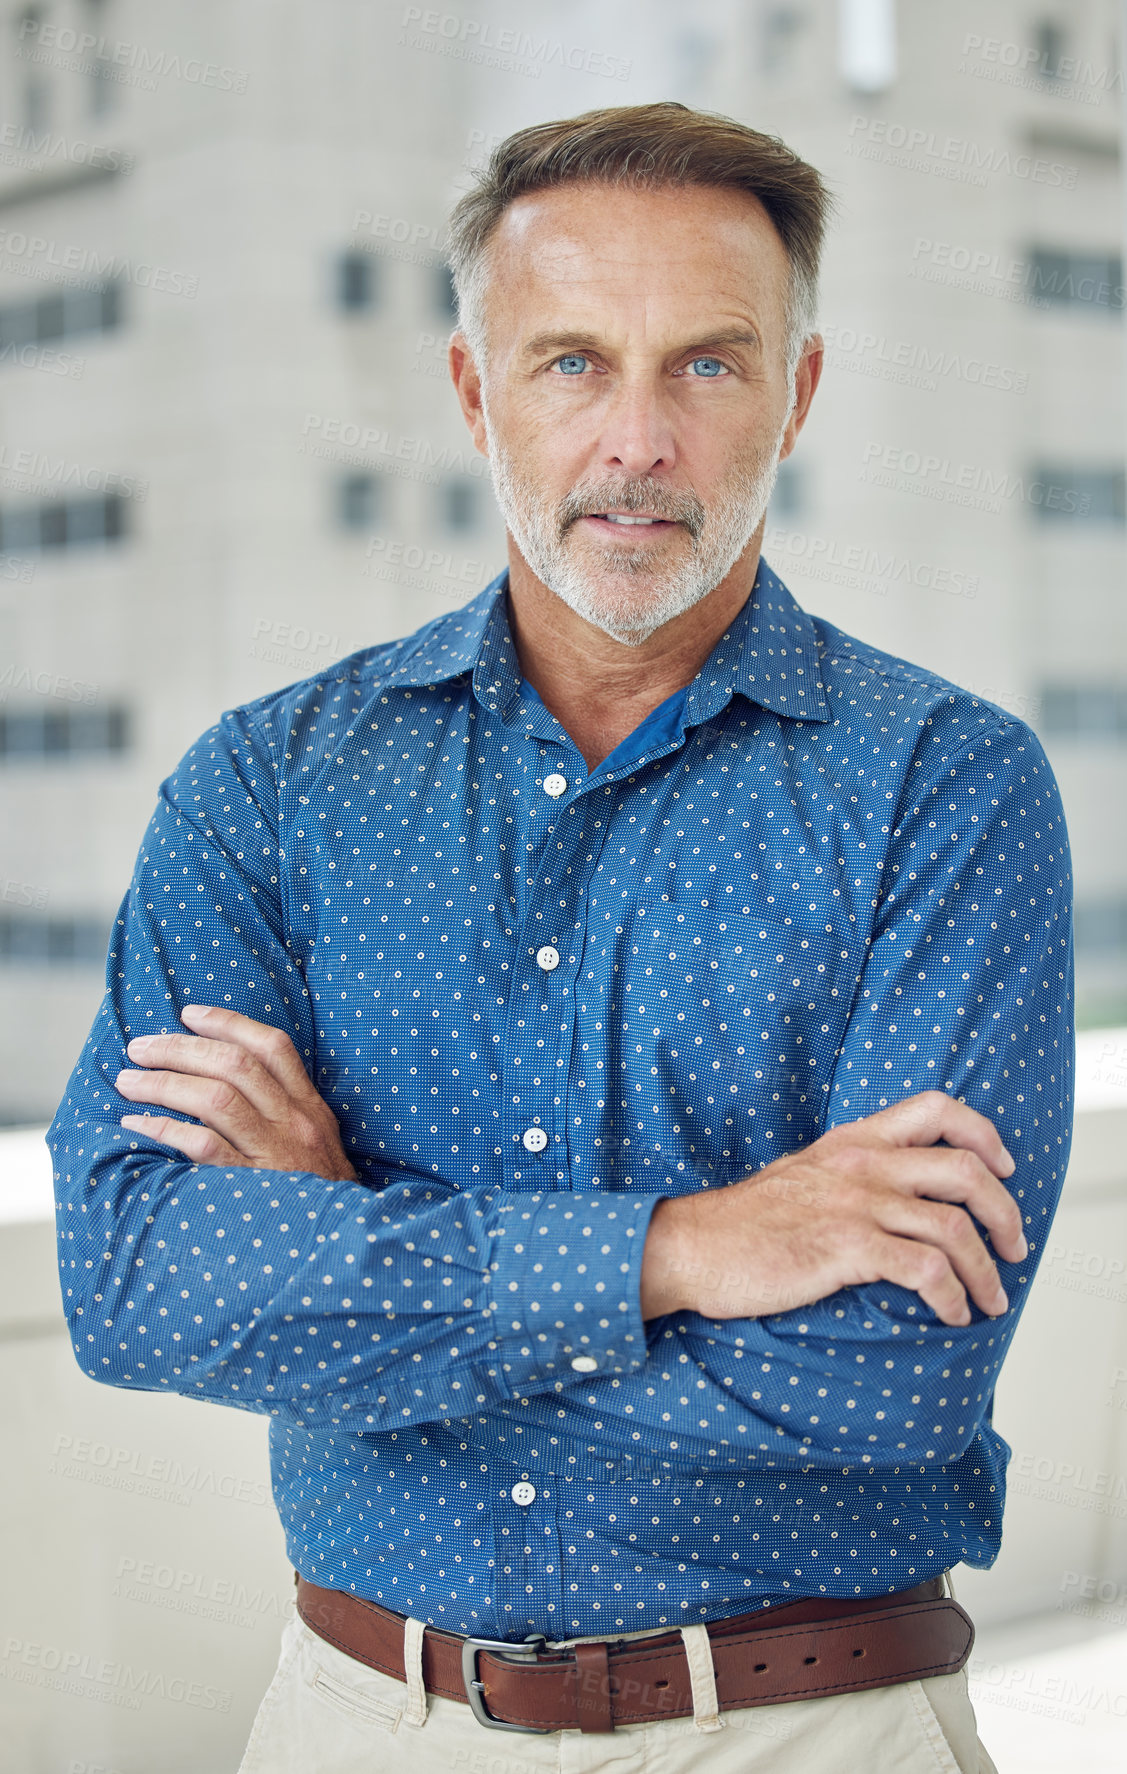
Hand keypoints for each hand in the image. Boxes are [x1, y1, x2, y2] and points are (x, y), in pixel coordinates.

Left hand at [114, 1003, 357, 1181]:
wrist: (341, 1245)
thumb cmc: (319, 1195)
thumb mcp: (318, 1144)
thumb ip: (285, 1112)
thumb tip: (228, 1082)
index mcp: (310, 1107)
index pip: (272, 1047)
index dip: (228, 1023)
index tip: (188, 1014)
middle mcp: (294, 1122)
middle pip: (234, 1065)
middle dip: (180, 1048)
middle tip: (141, 1047)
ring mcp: (274, 1153)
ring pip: (215, 1098)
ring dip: (163, 1083)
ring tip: (128, 1081)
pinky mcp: (252, 1185)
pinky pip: (203, 1146)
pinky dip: (165, 1129)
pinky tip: (138, 1123)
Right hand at [639, 1091, 1026, 1327]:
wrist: (693, 1246)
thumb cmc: (744, 1223)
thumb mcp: (803, 1174)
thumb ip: (850, 1174)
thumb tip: (896, 1199)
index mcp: (853, 1141)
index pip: (937, 1108)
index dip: (984, 1136)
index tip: (1004, 1170)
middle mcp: (862, 1164)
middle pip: (966, 1170)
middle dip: (1006, 1213)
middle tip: (1014, 1247)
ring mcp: (855, 1205)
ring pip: (955, 1227)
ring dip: (987, 1271)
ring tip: (990, 1299)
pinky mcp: (846, 1249)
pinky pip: (925, 1270)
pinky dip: (952, 1296)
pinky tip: (952, 1314)